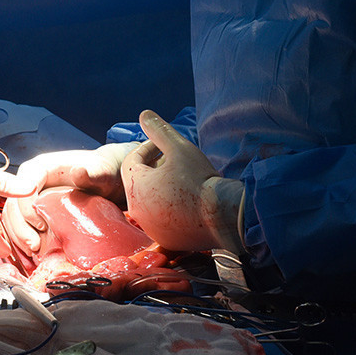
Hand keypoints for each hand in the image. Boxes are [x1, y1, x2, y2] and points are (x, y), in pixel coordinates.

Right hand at [1, 142, 136, 253]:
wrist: (106, 180)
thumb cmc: (103, 173)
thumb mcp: (100, 173)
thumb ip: (92, 173)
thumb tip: (79, 172)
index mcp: (41, 168)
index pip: (22, 186)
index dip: (26, 207)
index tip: (40, 225)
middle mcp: (30, 180)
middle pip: (12, 203)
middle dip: (20, 227)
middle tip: (34, 246)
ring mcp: (29, 196)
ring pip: (11, 217)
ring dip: (18, 236)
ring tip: (34, 252)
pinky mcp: (32, 209)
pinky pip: (18, 225)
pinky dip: (21, 240)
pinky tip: (32, 253)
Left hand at [121, 110, 242, 252]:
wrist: (223, 215)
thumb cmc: (199, 178)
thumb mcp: (179, 148)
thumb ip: (159, 130)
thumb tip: (144, 114)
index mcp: (136, 187)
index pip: (132, 161)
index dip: (147, 149)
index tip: (165, 146)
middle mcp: (138, 210)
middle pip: (139, 182)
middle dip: (153, 169)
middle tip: (173, 161)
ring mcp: (151, 228)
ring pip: (150, 201)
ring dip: (160, 189)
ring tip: (181, 180)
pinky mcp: (166, 240)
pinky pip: (162, 219)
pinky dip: (169, 209)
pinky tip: (186, 201)